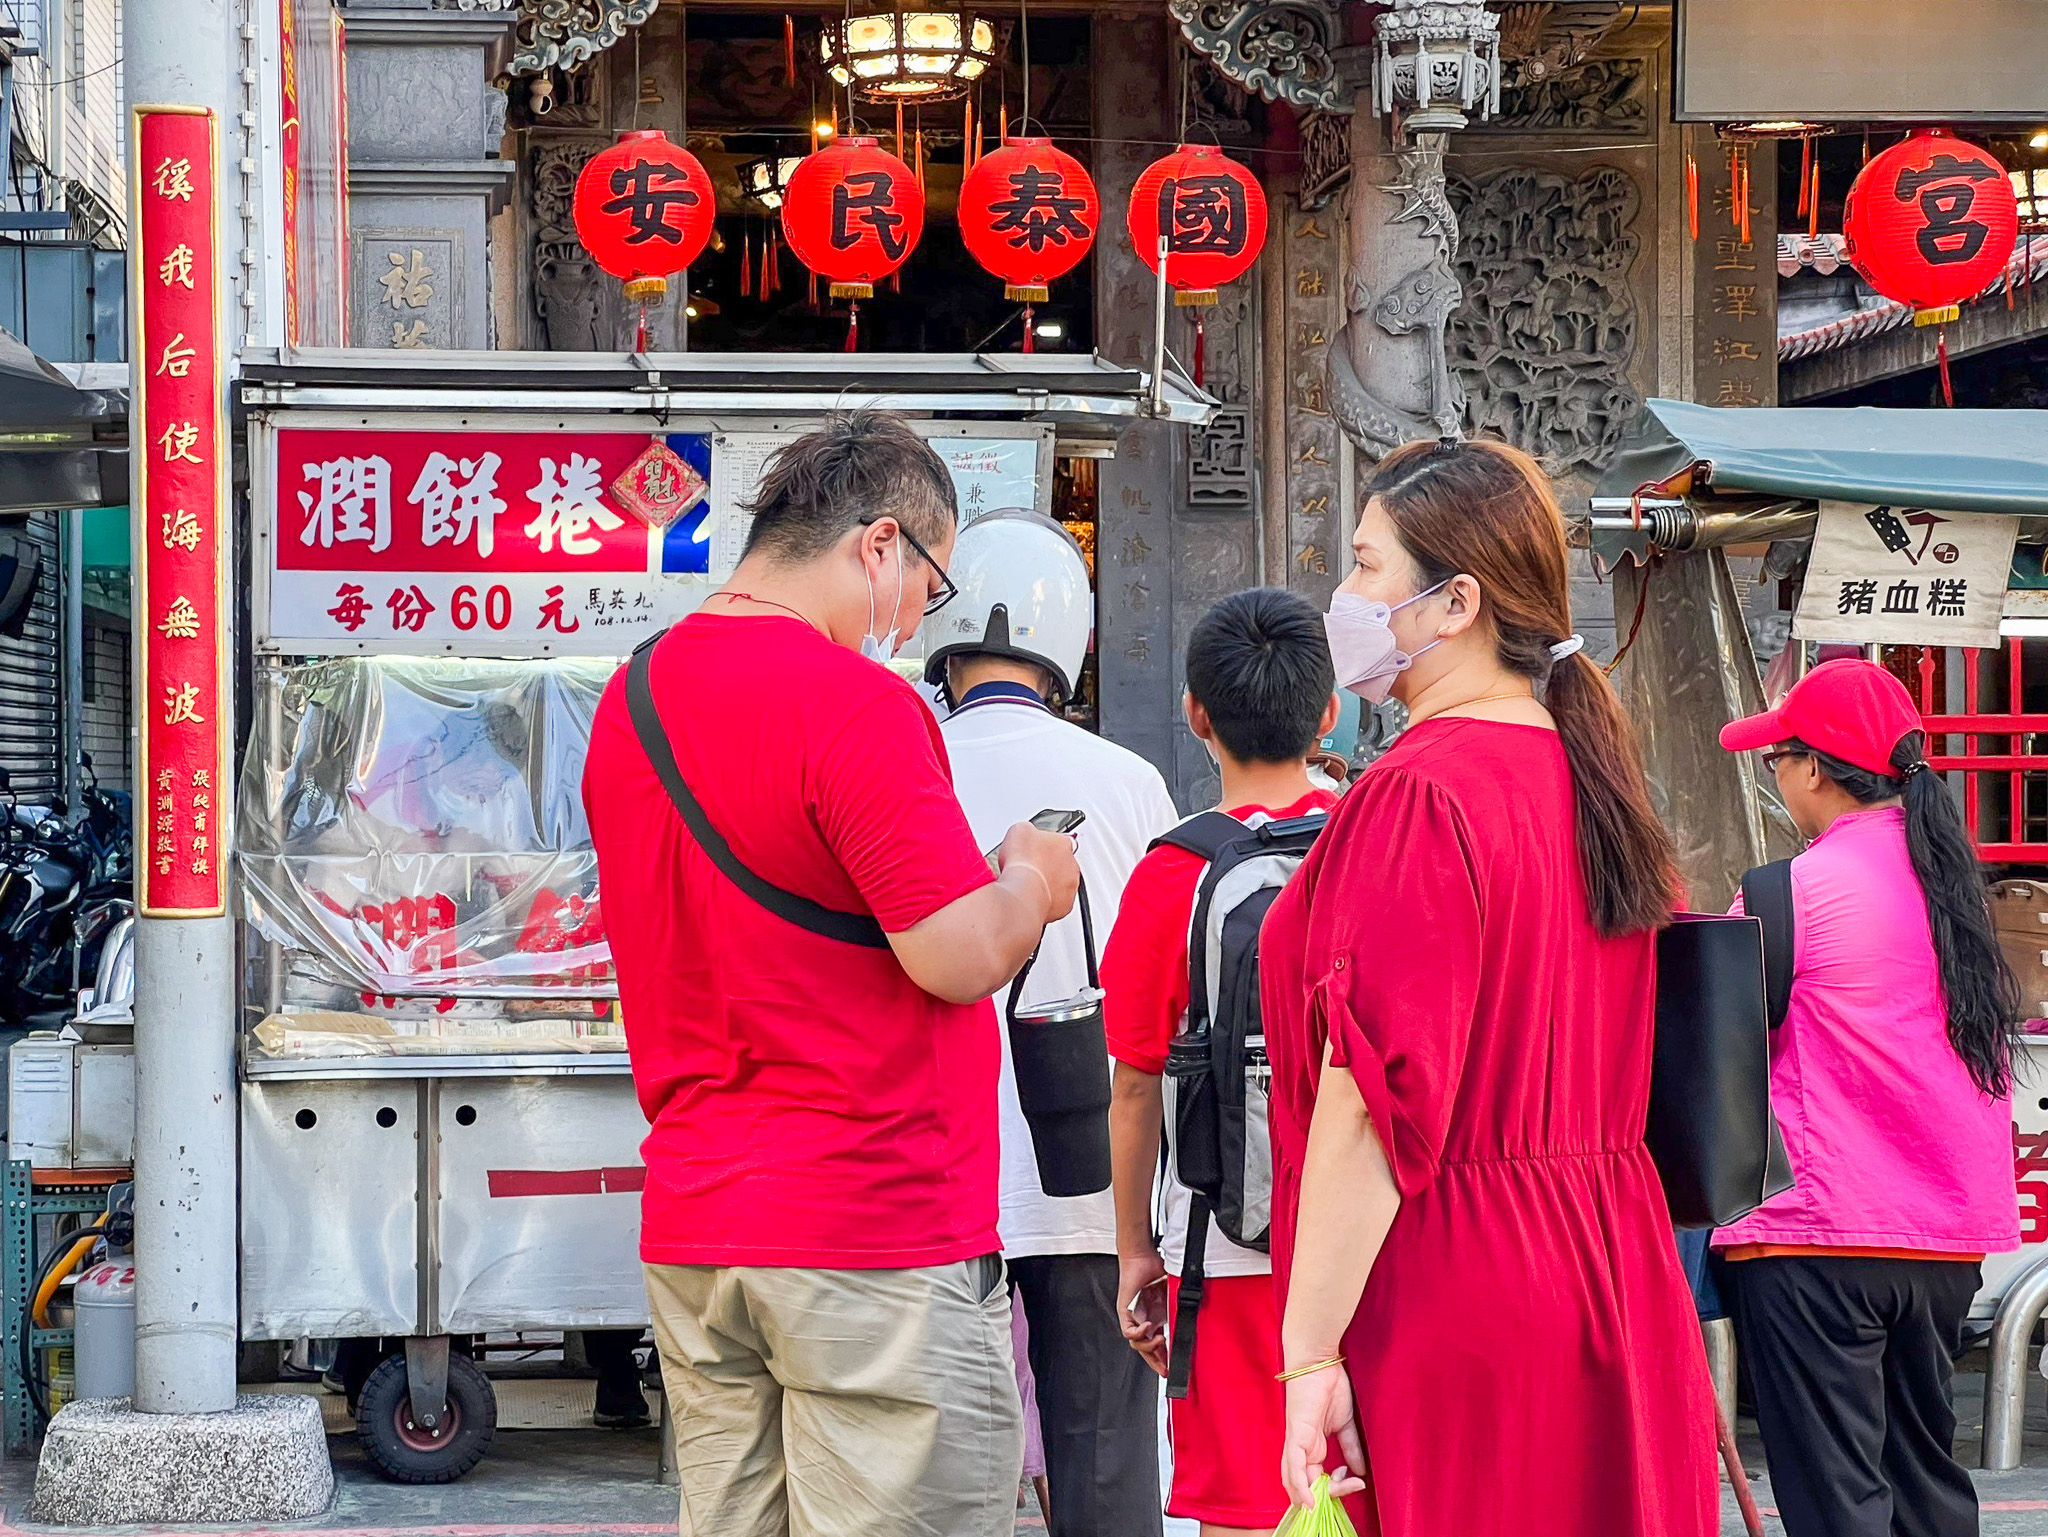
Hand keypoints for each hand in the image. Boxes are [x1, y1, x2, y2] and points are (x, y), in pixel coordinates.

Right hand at [997, 822, 1079, 921]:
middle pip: (1062, 863)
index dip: (1045, 845)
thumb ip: (1028, 831)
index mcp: (1064, 843)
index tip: (1036, 848)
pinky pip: (1057, 903)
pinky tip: (1033, 898)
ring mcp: (1070, 886)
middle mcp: (1071, 865)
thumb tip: (1025, 834)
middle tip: (1031, 867)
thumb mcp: (1019, 831)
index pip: (1060, 840)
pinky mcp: (1065, 906)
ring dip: (1049, 883)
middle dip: (1048, 865)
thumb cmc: (1024, 863)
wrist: (1024, 891)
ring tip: (1030, 885)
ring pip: (1062, 884)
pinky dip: (1047, 901)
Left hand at [1117, 1249, 1170, 1377]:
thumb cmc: (1156, 1271)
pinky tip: (1148, 1328)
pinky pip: (1128, 1331)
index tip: (1173, 1367)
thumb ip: (1180, 1308)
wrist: (1141, 1257)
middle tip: (1166, 1370)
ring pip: (1136, 1344)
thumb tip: (1195, 1319)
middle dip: (1156, 1362)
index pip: (1158, 1345)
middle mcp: (1143, 1321)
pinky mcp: (1124, 1312)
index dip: (1165, 1357)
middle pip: (1146, 1350)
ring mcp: (1133, 1318)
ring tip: (1160, 1340)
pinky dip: (1138, 1334)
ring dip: (1149, 1347)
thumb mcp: (1173, 1295)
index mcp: (1155, 1319)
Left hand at [1280, 1362, 1367, 1507]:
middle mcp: (1301, 1449)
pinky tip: (1309, 1501)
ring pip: (1295, 1482)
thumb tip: (1360, 1471)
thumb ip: (1351, 1447)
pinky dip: (1300, 1487)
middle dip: (1329, 1495)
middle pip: (1306, 1486)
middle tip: (1353, 1486)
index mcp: (1312, 1447)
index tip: (1357, 1482)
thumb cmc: (1330, 1387)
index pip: (1317, 1480)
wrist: (1320, 1362)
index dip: (1336, 1488)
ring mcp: (1297, 1443)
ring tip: (1334, 1497)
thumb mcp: (1345, 1424)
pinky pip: (1293, 1467)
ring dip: (1314, 1496)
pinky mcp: (1296, 1435)